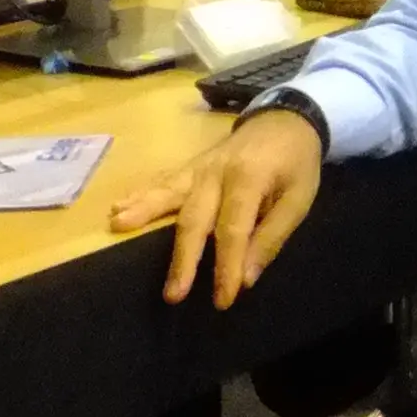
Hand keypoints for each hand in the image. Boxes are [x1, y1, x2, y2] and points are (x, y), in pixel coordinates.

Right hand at [108, 109, 324, 308]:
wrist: (285, 118)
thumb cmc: (296, 162)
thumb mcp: (299, 198)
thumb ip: (273, 236)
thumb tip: (247, 277)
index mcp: (248, 179)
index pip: (233, 229)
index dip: (227, 266)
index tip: (223, 299)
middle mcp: (216, 172)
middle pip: (195, 218)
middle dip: (183, 259)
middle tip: (173, 295)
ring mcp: (199, 167)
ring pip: (168, 194)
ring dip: (142, 212)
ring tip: (117, 226)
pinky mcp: (190, 167)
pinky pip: (163, 182)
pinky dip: (140, 195)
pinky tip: (117, 208)